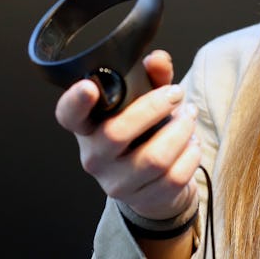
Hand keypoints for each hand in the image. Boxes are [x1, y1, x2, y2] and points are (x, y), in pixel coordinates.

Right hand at [55, 50, 202, 220]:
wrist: (156, 183)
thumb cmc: (147, 132)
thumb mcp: (148, 99)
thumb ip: (152, 76)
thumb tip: (158, 59)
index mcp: (88, 126)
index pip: (68, 114)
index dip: (75, 101)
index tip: (90, 86)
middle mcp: (94, 157)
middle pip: (117, 133)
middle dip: (155, 107)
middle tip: (176, 94)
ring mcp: (116, 183)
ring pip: (154, 158)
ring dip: (181, 131)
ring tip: (189, 118)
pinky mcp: (143, 200)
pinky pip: (175, 176)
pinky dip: (191, 154)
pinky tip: (191, 144)